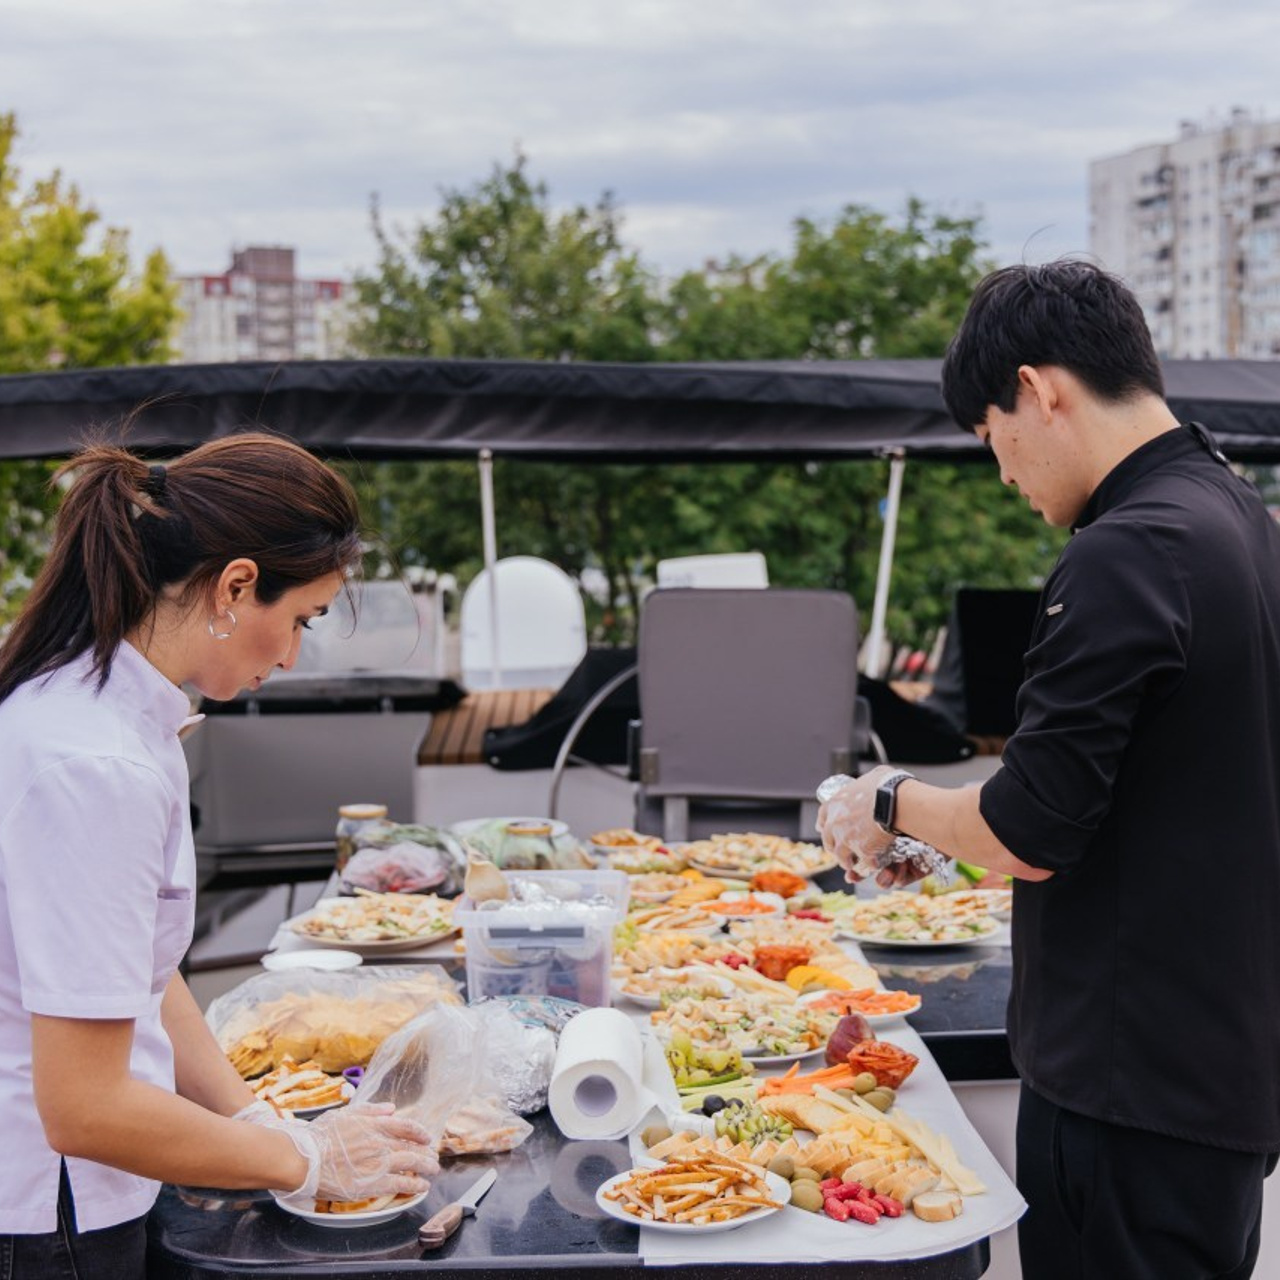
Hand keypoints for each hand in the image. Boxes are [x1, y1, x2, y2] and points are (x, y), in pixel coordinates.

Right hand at [277, 1102, 438, 1203]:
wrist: (306, 1159)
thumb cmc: (321, 1136)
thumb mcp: (346, 1114)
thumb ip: (371, 1110)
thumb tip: (391, 1108)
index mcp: (375, 1124)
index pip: (407, 1126)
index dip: (420, 1132)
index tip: (427, 1138)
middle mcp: (381, 1142)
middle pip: (412, 1146)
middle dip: (426, 1152)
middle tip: (433, 1157)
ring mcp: (379, 1163)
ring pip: (411, 1163)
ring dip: (426, 1167)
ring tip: (432, 1170)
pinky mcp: (373, 1183)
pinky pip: (401, 1184)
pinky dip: (415, 1185)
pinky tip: (422, 1187)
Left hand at [817, 766, 896, 884]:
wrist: (893, 799)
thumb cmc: (885, 785)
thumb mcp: (869, 778)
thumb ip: (864, 784)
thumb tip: (873, 781)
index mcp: (834, 803)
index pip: (822, 818)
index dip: (825, 826)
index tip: (826, 831)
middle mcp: (835, 822)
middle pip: (828, 841)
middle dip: (834, 847)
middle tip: (841, 851)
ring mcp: (846, 838)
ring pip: (841, 857)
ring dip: (847, 862)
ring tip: (853, 864)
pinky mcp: (861, 849)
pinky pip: (865, 862)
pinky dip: (870, 864)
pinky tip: (875, 863)